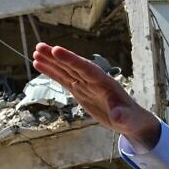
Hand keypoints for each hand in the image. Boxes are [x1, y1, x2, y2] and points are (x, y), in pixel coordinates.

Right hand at [31, 44, 160, 147]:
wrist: (131, 121)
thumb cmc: (132, 119)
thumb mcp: (129, 120)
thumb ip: (123, 116)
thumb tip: (117, 116)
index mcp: (106, 83)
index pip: (86, 69)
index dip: (72, 60)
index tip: (57, 50)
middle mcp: (94, 81)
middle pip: (73, 66)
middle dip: (57, 57)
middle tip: (40, 46)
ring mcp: (86, 85)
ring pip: (66, 70)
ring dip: (51, 61)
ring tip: (35, 51)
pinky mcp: (80, 91)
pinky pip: (64, 79)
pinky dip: (52, 72)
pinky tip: (39, 64)